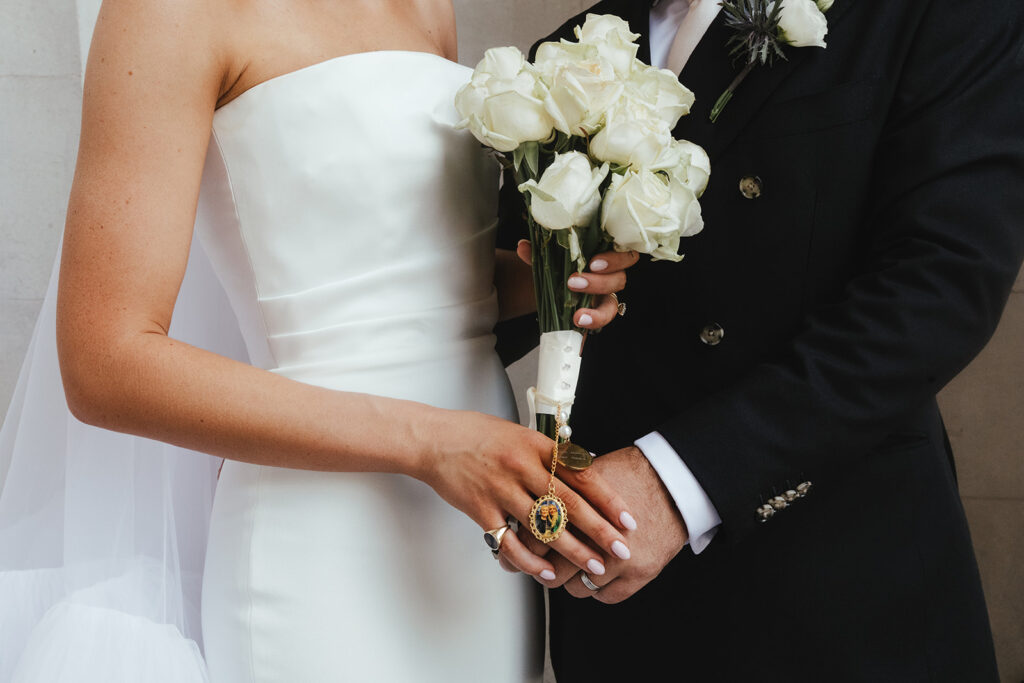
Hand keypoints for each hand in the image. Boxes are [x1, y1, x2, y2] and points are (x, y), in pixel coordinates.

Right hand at [417, 410, 636, 580]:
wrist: (434, 439)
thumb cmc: (476, 434)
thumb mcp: (520, 433)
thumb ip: (549, 454)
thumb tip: (581, 472)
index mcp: (536, 445)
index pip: (582, 474)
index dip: (608, 499)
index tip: (627, 518)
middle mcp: (521, 466)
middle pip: (569, 504)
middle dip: (600, 531)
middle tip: (621, 549)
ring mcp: (500, 489)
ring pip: (544, 526)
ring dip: (573, 550)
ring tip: (593, 566)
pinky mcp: (480, 509)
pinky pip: (510, 541)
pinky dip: (530, 560)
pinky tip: (546, 571)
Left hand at [515, 240, 637, 330]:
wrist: (550, 287)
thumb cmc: (558, 266)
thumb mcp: (549, 258)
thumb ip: (538, 251)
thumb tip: (523, 246)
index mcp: (605, 257)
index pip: (625, 256)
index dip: (614, 260)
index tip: (593, 262)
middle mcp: (610, 278)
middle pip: (619, 280)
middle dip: (599, 283)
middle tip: (573, 282)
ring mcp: (605, 299)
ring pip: (613, 305)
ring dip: (597, 311)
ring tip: (578, 316)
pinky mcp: (596, 316)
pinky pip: (600, 323)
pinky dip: (590, 326)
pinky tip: (577, 326)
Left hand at [531, 446, 688, 603]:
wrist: (673, 481)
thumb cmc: (627, 472)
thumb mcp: (584, 474)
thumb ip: (555, 495)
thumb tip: (525, 511)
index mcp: (575, 510)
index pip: (534, 540)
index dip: (522, 548)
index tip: (519, 549)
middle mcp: (595, 539)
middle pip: (552, 572)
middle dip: (543, 570)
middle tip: (540, 566)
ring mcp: (618, 560)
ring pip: (576, 589)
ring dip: (572, 580)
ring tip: (571, 568)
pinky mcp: (639, 573)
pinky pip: (606, 596)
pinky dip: (598, 589)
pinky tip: (597, 575)